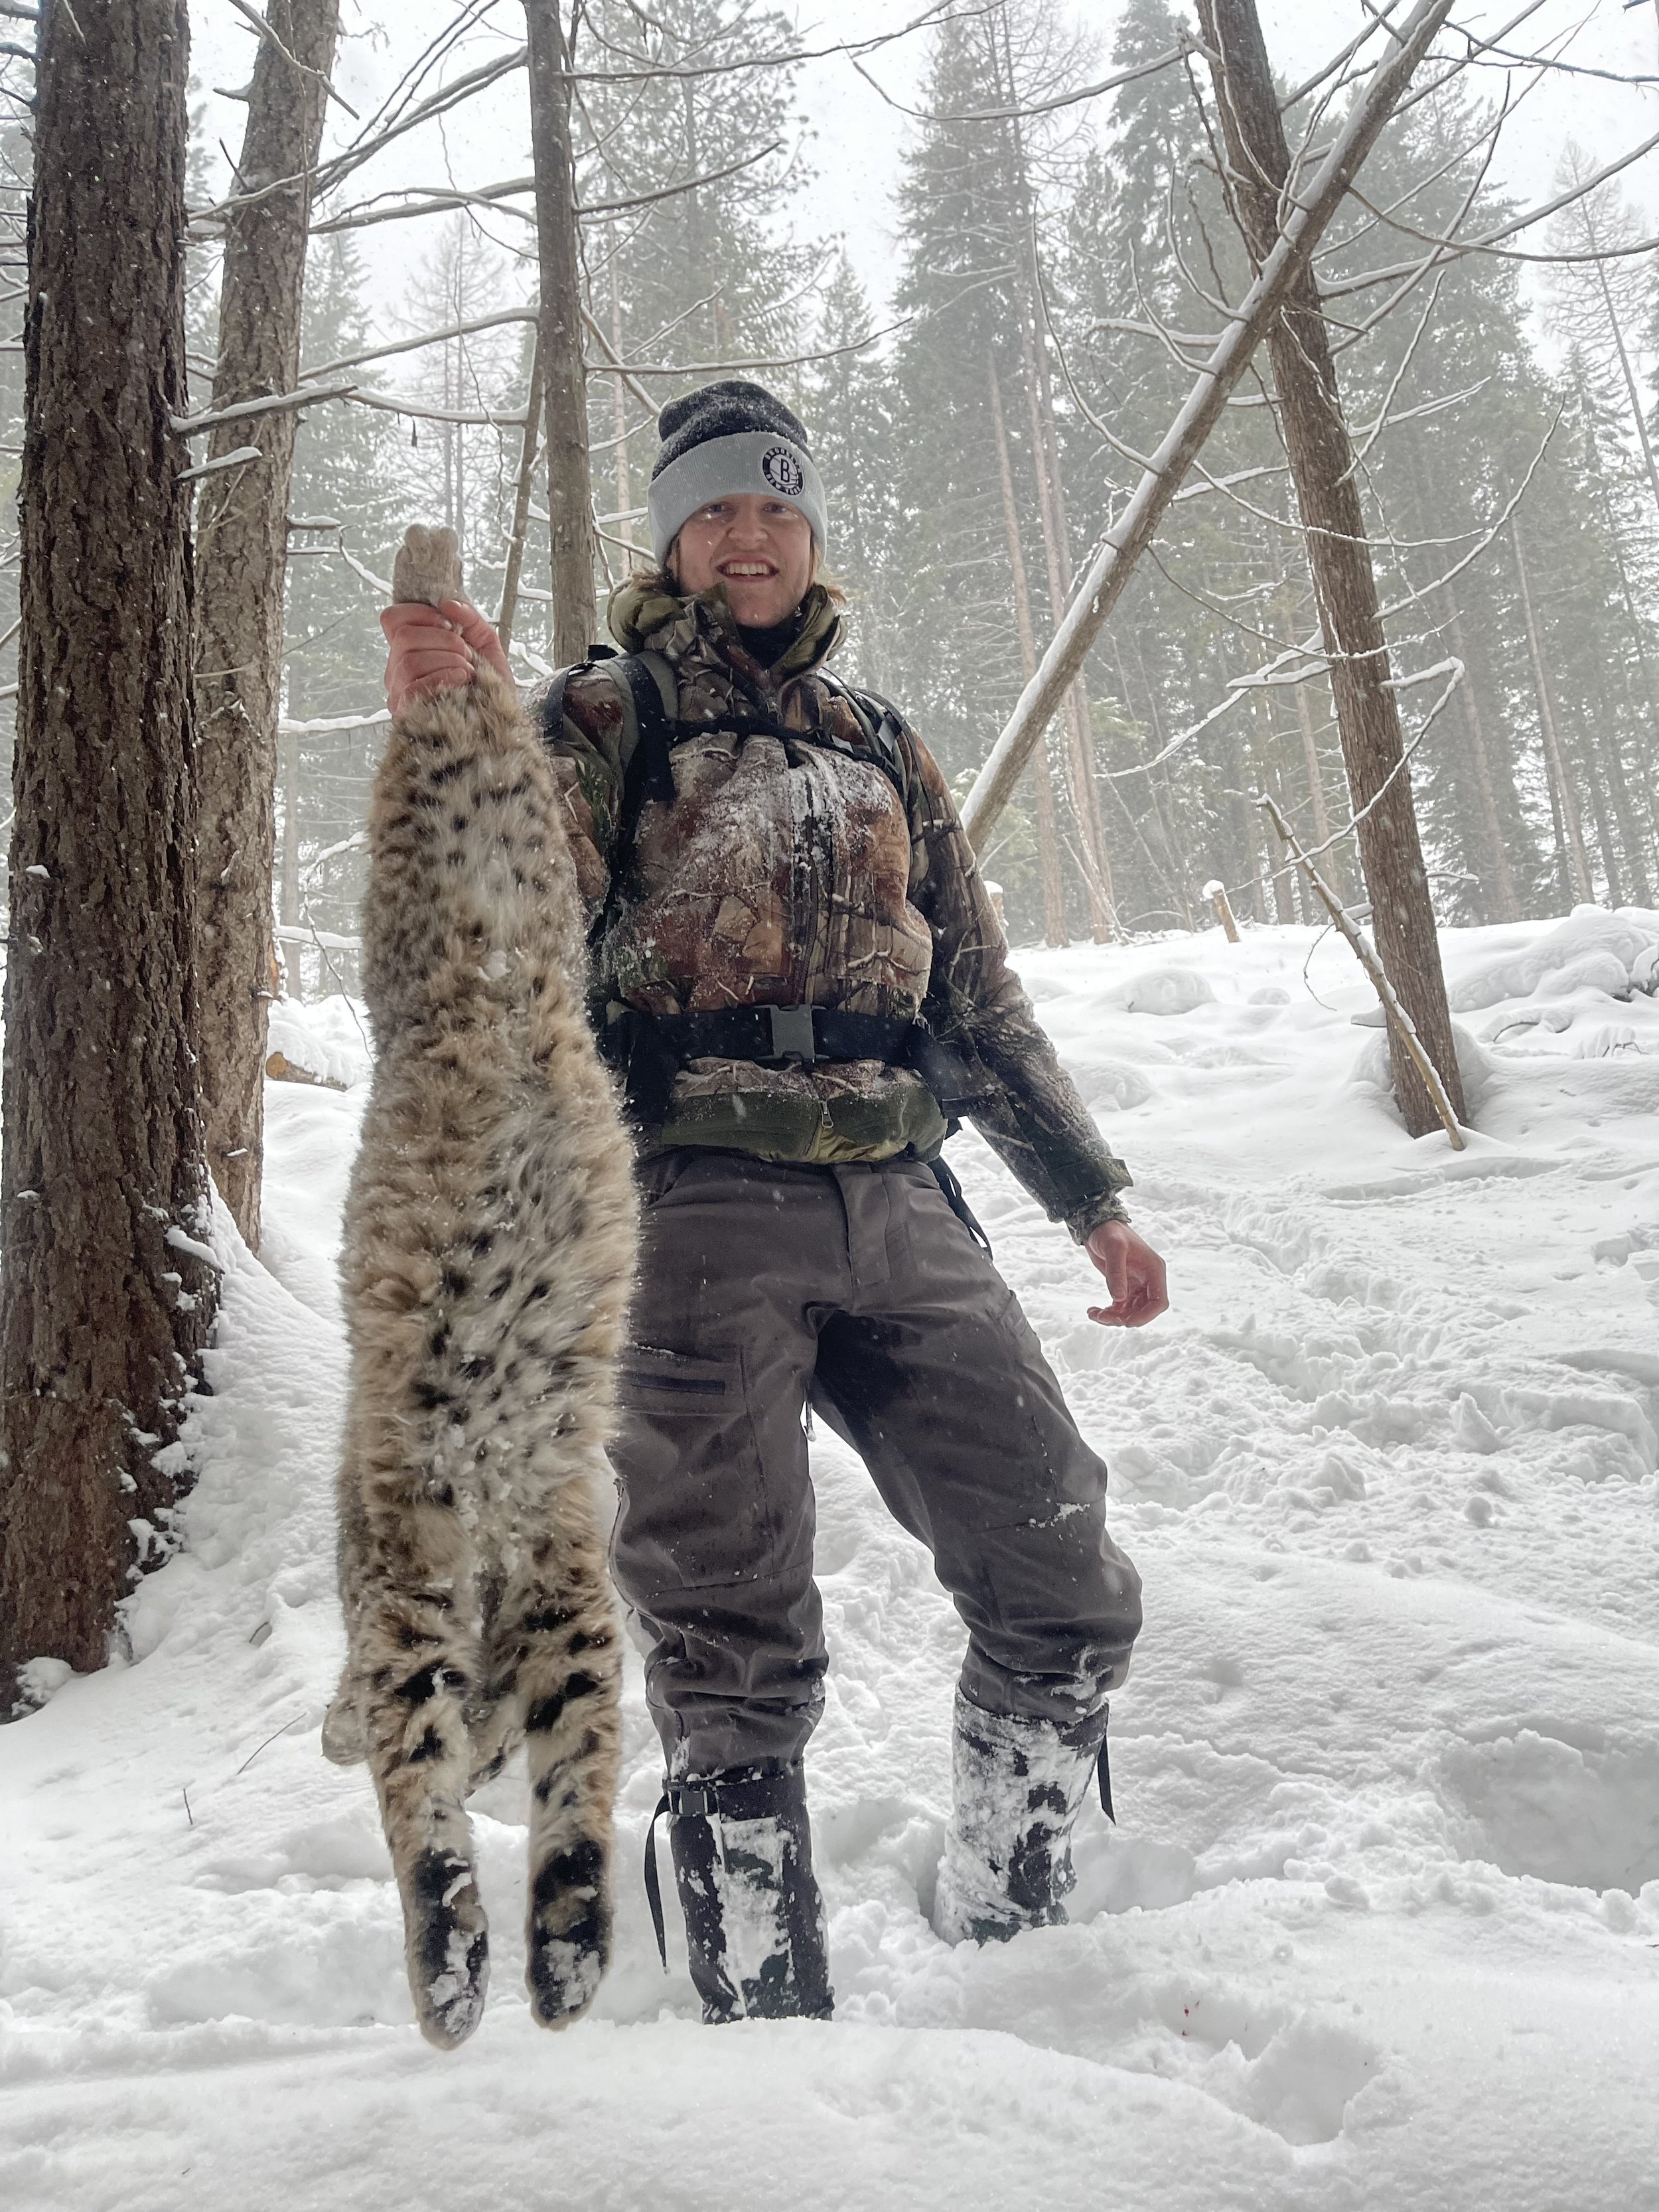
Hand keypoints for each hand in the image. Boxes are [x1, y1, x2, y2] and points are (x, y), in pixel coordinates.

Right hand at [381, 597, 512, 713]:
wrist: (500, 721)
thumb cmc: (490, 684)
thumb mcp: (485, 642)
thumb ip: (469, 618)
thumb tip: (448, 604)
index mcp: (409, 649)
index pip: (393, 619)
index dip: (420, 614)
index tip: (448, 624)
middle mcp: (397, 670)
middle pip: (403, 637)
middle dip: (443, 640)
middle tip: (466, 653)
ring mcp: (399, 693)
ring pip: (409, 661)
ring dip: (447, 660)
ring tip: (467, 671)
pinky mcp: (408, 715)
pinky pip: (413, 688)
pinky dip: (442, 679)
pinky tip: (461, 683)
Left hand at [1085, 1220, 1168, 1327]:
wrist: (1097, 1225)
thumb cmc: (1109, 1232)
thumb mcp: (1113, 1248)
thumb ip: (1116, 1273)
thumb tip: (1119, 1299)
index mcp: (1154, 1270)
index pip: (1159, 1301)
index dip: (1146, 1315)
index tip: (1126, 1321)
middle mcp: (1149, 1280)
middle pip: (1145, 1310)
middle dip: (1125, 1317)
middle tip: (1104, 1317)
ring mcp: (1137, 1284)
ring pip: (1131, 1311)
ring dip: (1114, 1317)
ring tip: (1094, 1314)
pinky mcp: (1124, 1286)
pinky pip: (1120, 1307)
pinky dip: (1108, 1312)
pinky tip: (1093, 1311)